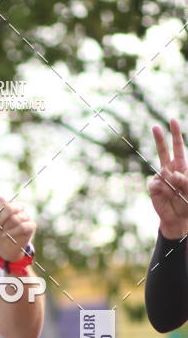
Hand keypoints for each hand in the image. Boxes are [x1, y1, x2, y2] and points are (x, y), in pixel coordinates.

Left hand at [0, 176, 35, 261]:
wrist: (3, 248)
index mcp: (6, 203)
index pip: (2, 200)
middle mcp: (17, 207)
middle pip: (9, 208)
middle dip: (0, 221)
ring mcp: (25, 216)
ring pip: (16, 218)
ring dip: (6, 229)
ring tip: (4, 233)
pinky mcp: (31, 225)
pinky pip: (22, 226)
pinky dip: (13, 233)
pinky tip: (9, 236)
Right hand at [148, 118, 187, 238]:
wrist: (177, 217)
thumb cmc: (187, 202)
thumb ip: (184, 180)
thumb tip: (170, 173)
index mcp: (181, 166)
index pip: (178, 147)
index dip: (175, 134)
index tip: (172, 120)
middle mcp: (169, 169)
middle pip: (163, 151)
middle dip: (159, 139)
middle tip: (155, 126)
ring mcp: (159, 177)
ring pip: (163, 171)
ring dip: (172, 183)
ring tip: (176, 194)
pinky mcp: (153, 187)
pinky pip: (157, 184)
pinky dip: (164, 190)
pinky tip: (167, 195)